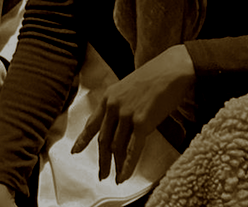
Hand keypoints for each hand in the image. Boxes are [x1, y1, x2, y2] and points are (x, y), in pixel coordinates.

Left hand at [70, 44, 194, 183]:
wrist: (172, 69)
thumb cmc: (155, 76)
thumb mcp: (128, 87)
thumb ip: (121, 104)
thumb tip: (121, 122)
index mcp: (108, 97)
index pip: (92, 124)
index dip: (83, 140)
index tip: (75, 151)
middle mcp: (113, 106)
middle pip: (104, 140)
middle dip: (102, 160)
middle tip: (101, 175)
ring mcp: (126, 114)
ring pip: (117, 147)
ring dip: (116, 166)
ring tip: (115, 178)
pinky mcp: (142, 122)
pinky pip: (132, 149)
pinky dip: (127, 165)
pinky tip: (123, 176)